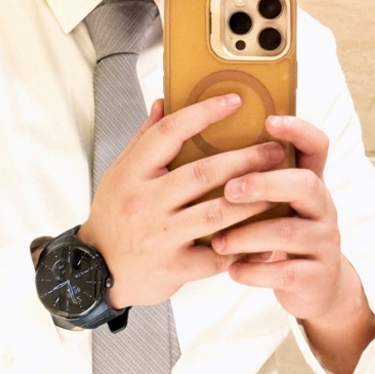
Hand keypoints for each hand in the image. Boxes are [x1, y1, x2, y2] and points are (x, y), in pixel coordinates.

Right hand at [78, 94, 285, 308]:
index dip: (203, 114)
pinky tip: (266, 239)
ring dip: (254, 200)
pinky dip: (244, 246)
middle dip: (246, 160)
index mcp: (133, 173)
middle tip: (275, 151)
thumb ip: (144, 139)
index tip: (234, 102)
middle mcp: (146, 202)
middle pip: (204, 173)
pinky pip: (217, 255)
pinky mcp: (174, 267)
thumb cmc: (113, 217)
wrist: (95, 271)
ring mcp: (161, 236)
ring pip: (217, 213)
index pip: (169, 133)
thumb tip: (164, 102)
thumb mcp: (119, 173)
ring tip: (279, 188)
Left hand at [210, 115, 374, 373]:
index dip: (298, 130)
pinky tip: (232, 270)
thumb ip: (248, 170)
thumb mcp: (272, 199)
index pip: (316, 145)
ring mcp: (323, 242)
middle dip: (265, 184)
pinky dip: (254, 270)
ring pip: (289, 233)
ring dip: (248, 235)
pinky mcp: (316, 276)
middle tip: (229, 189)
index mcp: (309, 180)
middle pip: (305, 184)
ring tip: (218, 241)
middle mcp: (322, 207)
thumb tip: (200, 125)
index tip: (269, 120)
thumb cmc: (276, 231)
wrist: (313, 286)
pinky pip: (284, 272)